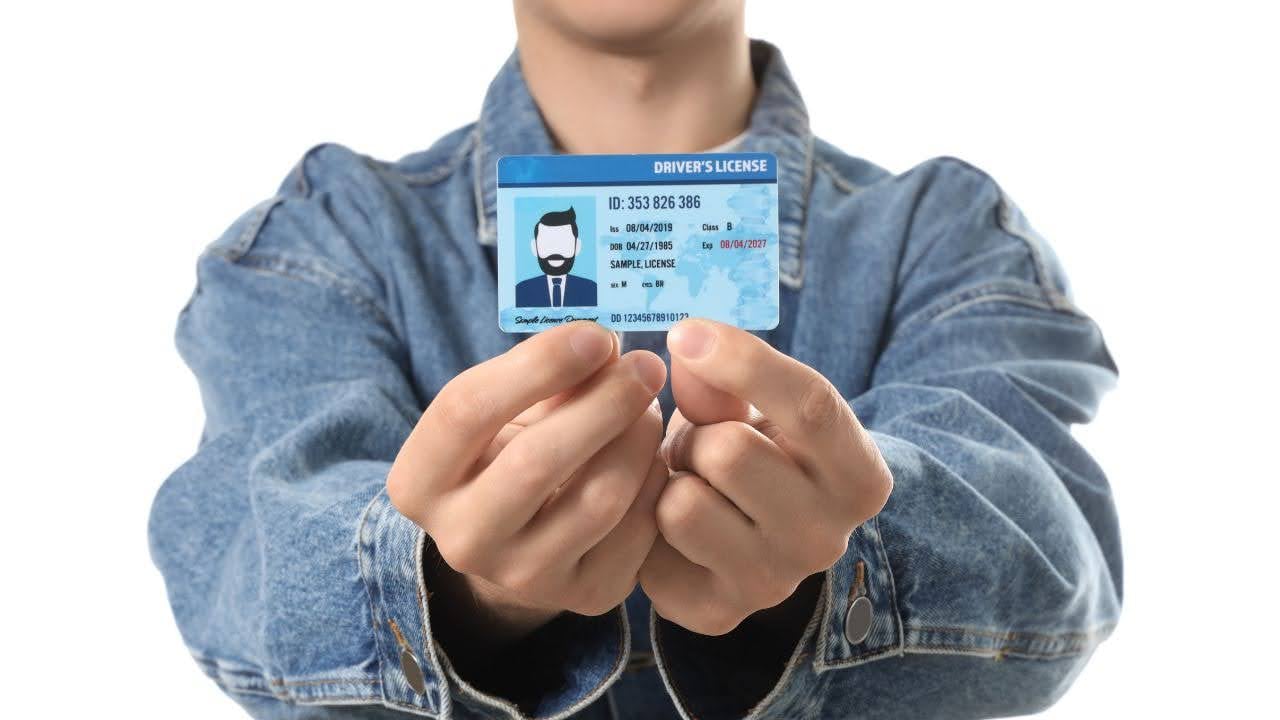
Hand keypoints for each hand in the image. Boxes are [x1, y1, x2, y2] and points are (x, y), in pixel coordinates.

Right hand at [387, 321, 668, 658]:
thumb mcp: (505, 411)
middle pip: (536, 460)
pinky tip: (655, 455)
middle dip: (602, 402)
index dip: (538, 364)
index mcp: (420, 482)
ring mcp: (523, 577)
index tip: (596, 334)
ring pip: (598, 499)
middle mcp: (462, 540)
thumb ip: (542, 377)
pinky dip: (655, 481)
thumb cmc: (511, 450)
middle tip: (645, 366)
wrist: (521, 540)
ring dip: (637, 440)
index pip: (466, 410)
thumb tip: (605, 348)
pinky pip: (638, 530)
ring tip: (649, 407)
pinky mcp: (585, 595)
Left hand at [638, 318, 892, 635]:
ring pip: (682, 505)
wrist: (754, 540)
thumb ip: (725, 381)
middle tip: (701, 445)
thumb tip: (688, 347)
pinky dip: (646, 526)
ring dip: (670, 484)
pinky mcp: (716, 613)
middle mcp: (826, 540)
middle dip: (697, 435)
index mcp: (859, 477)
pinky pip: (649, 549)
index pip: (811, 406)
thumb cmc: (759, 454)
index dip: (741, 360)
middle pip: (728, 452)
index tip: (684, 332)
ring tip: (689, 485)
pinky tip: (667, 527)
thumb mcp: (756, 410)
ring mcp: (773, 584)